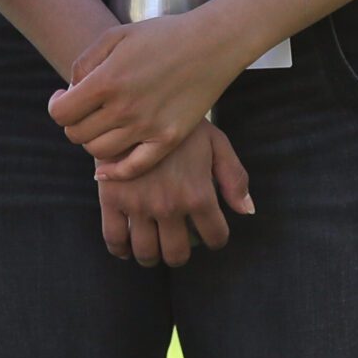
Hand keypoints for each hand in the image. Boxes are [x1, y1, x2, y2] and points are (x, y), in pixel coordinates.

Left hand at [47, 11, 248, 180]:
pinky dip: (114, 172)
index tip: (63, 98)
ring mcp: (146, 127)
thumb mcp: (116, 35)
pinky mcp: (167, 139)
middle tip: (84, 111)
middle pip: (77, 135)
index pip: (61, 112)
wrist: (211, 44)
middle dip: (74, 123)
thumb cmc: (162, 35)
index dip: (56, 106)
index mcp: (106, 80)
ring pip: (99, 153)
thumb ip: (85, 62)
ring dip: (92, 141)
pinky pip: (132, 168)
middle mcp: (123, 108)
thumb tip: (70, 90)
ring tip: (101, 126)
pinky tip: (105, 168)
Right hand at [97, 121, 253, 266]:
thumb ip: (234, 177)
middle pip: (177, 254)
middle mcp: (169, 205)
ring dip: (152, 255)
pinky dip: (120, 250)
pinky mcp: (111, 198)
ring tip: (154, 245)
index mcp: (198, 193)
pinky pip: (113, 239)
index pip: (214, 236)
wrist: (135, 102)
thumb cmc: (180, 122)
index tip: (210, 234)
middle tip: (179, 243)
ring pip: (146, 252)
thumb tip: (247, 211)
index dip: (215, 238)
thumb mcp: (215, 142)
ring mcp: (138, 204)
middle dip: (180, 253)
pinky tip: (127, 245)